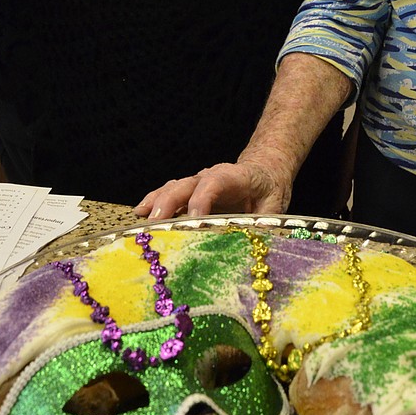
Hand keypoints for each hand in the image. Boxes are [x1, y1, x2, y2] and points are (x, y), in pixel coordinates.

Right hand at [135, 159, 291, 220]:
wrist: (264, 171)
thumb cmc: (269, 189)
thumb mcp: (275, 205)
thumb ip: (266, 223)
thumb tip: (257, 244)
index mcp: (235, 176)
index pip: (214, 183)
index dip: (202, 199)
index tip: (194, 220)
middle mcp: (211, 175)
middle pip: (186, 184)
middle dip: (169, 203)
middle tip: (155, 223)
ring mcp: (197, 181)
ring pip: (173, 187)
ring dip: (156, 203)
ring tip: (141, 221)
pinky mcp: (190, 191)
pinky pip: (169, 193)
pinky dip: (154, 202)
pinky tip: (140, 214)